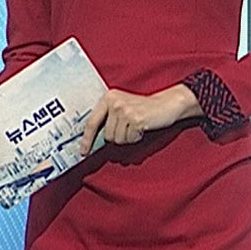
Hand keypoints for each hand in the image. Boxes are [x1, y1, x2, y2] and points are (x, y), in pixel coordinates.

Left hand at [78, 85, 201, 154]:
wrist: (167, 103)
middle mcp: (114, 102)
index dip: (86, 139)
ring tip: (136, 127)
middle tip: (129, 128)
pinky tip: (142, 128)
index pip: (91, 122)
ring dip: (128, 138)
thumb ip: (107, 118)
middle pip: (106, 135)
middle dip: (118, 137)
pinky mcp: (136, 119)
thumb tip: (92, 141)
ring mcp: (125, 110)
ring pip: (118, 139)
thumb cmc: (142, 109)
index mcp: (107, 98)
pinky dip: (136, 137)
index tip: (83, 152)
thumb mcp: (121, 108)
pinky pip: (130, 139)